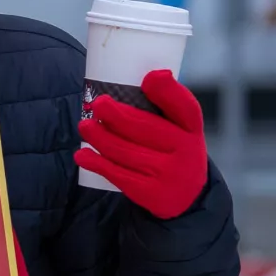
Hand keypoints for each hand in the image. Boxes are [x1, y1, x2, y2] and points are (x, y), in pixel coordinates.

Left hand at [75, 69, 208, 218]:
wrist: (187, 197)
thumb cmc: (174, 151)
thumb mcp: (180, 130)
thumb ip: (163, 108)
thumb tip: (136, 80)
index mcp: (192, 129)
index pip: (186, 108)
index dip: (169, 93)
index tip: (150, 78)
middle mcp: (186, 151)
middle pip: (148, 129)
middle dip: (119, 116)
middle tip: (99, 104)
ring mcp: (169, 174)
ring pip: (127, 152)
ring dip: (101, 137)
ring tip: (85, 126)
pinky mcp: (151, 193)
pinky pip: (119, 175)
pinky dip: (98, 163)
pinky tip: (83, 155)